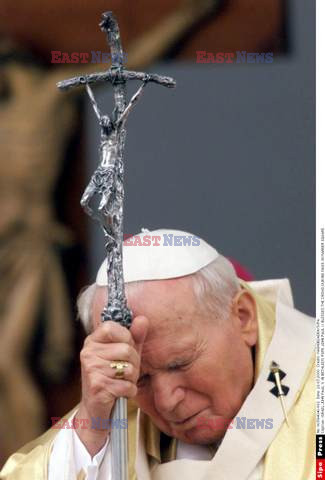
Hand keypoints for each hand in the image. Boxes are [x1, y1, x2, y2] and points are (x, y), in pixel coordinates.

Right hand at [75, 316, 147, 454]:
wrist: (96, 409)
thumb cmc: (113, 377)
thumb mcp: (125, 354)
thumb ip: (135, 336)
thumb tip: (143, 318)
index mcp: (92, 341)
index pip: (112, 327)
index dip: (126, 337)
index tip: (125, 347)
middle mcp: (88, 353)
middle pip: (126, 349)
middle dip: (133, 362)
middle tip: (125, 371)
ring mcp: (91, 370)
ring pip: (128, 368)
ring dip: (132, 378)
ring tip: (121, 381)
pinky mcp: (97, 387)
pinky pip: (127, 385)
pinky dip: (129, 391)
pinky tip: (120, 392)